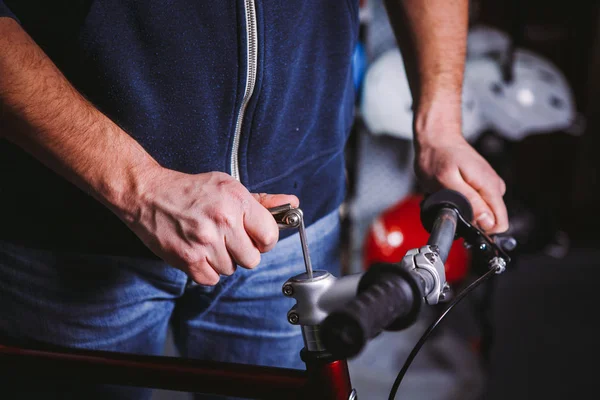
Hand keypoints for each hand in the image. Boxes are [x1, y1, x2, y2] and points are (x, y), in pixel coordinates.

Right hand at [119, 168, 298, 284]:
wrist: (148, 194)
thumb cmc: (191, 190)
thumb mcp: (229, 187)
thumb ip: (262, 201)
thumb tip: (292, 204)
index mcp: (237, 201)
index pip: (270, 236)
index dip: (264, 239)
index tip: (254, 236)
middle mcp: (223, 222)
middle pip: (253, 259)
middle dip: (244, 252)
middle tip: (229, 239)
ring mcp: (205, 242)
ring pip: (231, 269)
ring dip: (223, 260)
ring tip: (209, 241)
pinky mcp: (188, 259)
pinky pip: (211, 279)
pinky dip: (207, 270)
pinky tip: (199, 252)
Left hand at [414, 134, 508, 233]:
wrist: (436, 137)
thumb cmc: (437, 156)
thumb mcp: (447, 182)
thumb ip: (469, 202)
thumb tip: (487, 222)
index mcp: (489, 187)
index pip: (500, 223)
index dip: (480, 230)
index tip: (463, 222)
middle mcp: (494, 186)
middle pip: (491, 220)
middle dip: (469, 219)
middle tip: (449, 204)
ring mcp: (488, 184)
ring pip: (482, 212)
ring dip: (463, 210)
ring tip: (447, 195)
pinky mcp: (481, 184)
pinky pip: (476, 202)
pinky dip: (461, 201)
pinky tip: (450, 192)